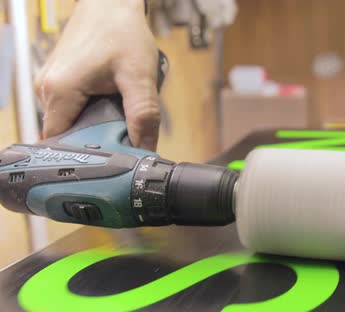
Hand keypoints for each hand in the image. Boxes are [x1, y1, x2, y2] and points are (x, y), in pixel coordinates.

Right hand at [35, 0, 159, 149]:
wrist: (111, 4)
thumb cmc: (122, 31)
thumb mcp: (140, 77)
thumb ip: (143, 116)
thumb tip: (145, 149)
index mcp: (58, 92)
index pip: (64, 144)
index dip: (91, 153)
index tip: (113, 155)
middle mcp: (46, 90)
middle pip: (70, 135)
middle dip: (98, 137)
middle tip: (122, 129)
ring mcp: (50, 84)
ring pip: (74, 121)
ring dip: (97, 123)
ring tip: (117, 108)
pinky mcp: (59, 81)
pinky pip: (74, 107)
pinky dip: (93, 109)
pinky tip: (109, 98)